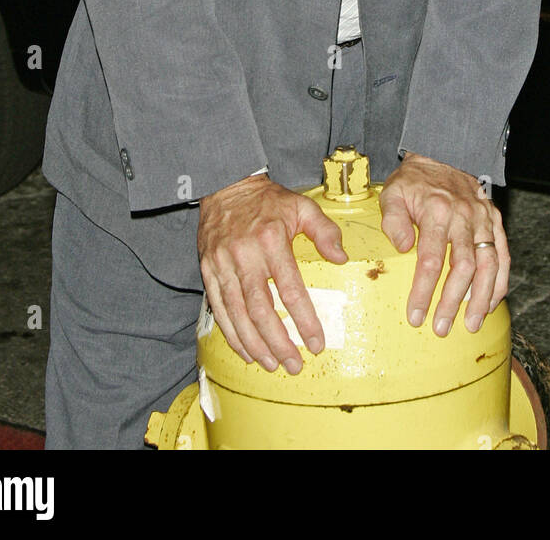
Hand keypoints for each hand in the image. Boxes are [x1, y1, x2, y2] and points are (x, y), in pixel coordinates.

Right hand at [198, 173, 347, 373]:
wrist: (226, 185)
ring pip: (238, 315)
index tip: (317, 342)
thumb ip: (325, 231)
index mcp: (271, 240)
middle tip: (294, 364)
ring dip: (255, 345)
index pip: (290, 289)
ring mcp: (222, 265)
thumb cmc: (268, 200)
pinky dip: (232, 334)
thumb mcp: (302, 206)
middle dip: (278, 342)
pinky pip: (219, 309)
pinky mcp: (208, 270)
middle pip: (261, 310)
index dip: (304, 320)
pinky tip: (246, 350)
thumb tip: (341, 258)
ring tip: (272, 364)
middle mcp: (245, 255)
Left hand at [379, 152, 508, 335]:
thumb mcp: (393, 193)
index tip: (416, 315)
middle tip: (442, 327)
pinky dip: (499, 282)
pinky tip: (490, 303)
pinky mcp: (495, 222)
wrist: (443, 156)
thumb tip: (402, 247)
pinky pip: (503, 255)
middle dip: (453, 302)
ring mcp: (483, 220)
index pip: (431, 259)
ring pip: (488, 265)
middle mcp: (464, 217)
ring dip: (480, 298)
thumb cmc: (415, 181)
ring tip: (471, 324)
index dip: (424, 291)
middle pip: (463, 267)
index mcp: (437, 211)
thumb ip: (393, 220)